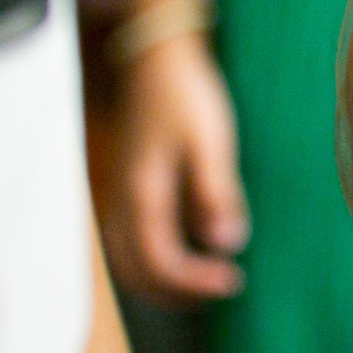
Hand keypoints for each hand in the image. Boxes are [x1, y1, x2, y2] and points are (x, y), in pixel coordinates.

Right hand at [104, 28, 247, 301]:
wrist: (155, 60)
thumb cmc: (186, 96)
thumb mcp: (211, 142)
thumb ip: (216, 194)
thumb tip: (225, 244)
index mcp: (143, 194)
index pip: (160, 262)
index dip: (194, 282)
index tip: (232, 280)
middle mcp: (123, 202)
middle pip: (137, 272)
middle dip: (178, 292)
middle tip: (224, 287)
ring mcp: (120, 197)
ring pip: (130, 260)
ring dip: (165, 280)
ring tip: (209, 278)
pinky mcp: (127, 189)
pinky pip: (132, 241)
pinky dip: (157, 259)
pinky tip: (193, 250)